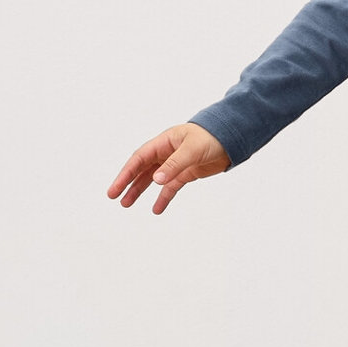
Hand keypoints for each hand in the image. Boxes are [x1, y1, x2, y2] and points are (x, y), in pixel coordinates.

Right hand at [109, 123, 229, 214]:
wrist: (232, 139)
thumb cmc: (212, 137)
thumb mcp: (192, 150)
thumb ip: (174, 165)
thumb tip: (156, 180)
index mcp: (164, 142)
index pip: (139, 158)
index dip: (126, 173)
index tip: (115, 188)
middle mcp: (166, 152)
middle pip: (142, 169)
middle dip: (128, 183)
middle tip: (114, 197)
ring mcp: (175, 164)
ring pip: (153, 179)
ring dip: (140, 191)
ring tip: (126, 204)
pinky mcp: (186, 173)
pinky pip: (170, 187)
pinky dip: (163, 197)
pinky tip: (156, 209)